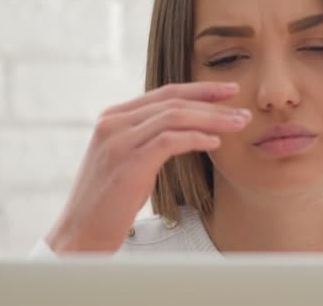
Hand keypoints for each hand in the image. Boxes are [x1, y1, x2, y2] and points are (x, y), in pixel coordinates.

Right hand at [45, 82, 250, 252]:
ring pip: (174, 117)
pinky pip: (169, 141)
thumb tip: (185, 130)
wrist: (80, 234)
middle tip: (242, 109)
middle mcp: (113, 122)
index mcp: (113, 117)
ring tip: (238, 124)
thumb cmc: (109, 202)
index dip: (199, 90)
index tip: (227, 91)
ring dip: (211, 119)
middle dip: (212, 102)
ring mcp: (118, 140)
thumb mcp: (127, 160)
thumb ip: (147, 139)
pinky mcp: (127, 162)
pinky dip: (196, 138)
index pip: (163, 93)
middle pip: (172, 102)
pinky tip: (215, 142)